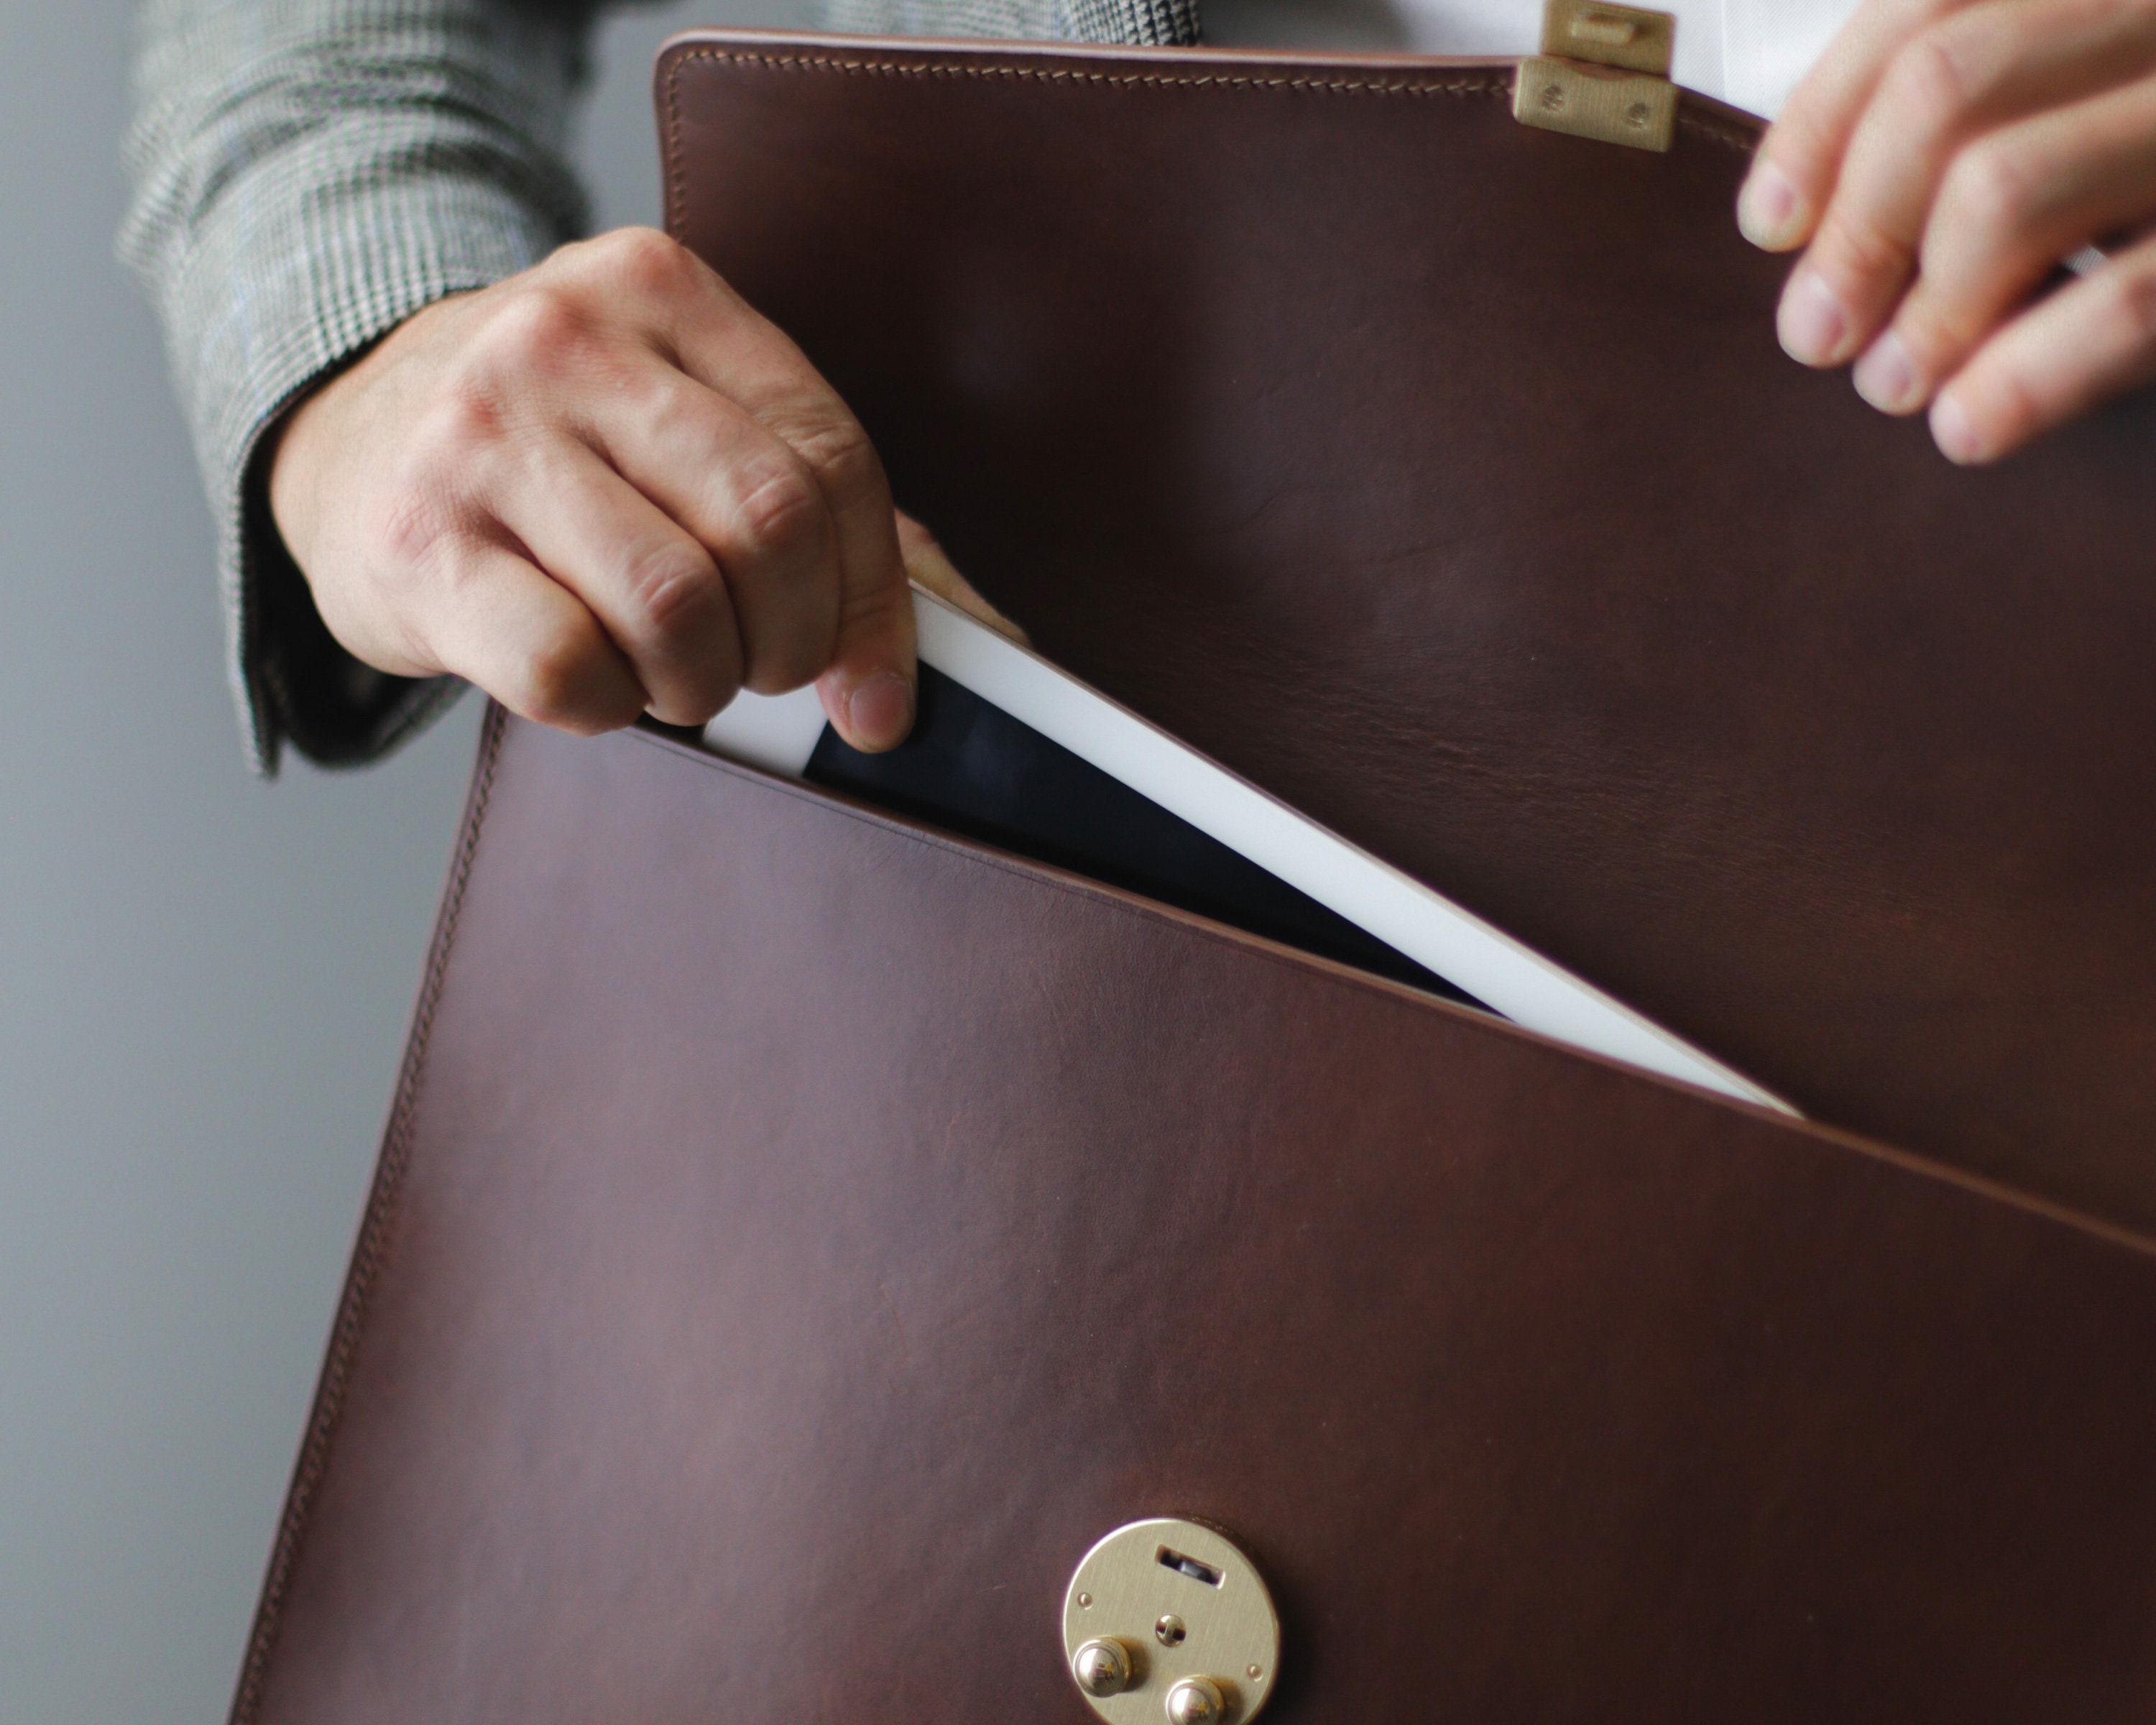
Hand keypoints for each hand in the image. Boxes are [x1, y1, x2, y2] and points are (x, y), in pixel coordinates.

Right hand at [270, 227, 991, 747]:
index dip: (874, 598)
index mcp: (660, 290)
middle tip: (760, 670)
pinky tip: (594, 682)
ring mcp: (478, 436)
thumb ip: (826, 516)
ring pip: (676, 606)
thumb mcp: (683, 427)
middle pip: (767, 526)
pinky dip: (609, 708)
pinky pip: (567, 667)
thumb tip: (949, 669)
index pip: (831, 458)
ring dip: (701, 682)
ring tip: (673, 671)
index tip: (872, 684)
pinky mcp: (418, 544)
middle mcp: (563, 339)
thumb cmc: (556, 453)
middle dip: (791, 640)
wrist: (352, 446)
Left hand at [1736, 0, 2155, 462]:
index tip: (1771, 225)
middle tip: (1820, 331)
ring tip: (1896, 385)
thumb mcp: (2110, 113)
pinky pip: (2128, 299)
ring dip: (1922, 310)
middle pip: (1948, 86)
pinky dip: (2022, 377)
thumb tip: (1820, 214)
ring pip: (2007, 188)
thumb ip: (2010, 114)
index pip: (1930, 6)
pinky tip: (1970, 429)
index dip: (1823, 122)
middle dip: (1856, 226)